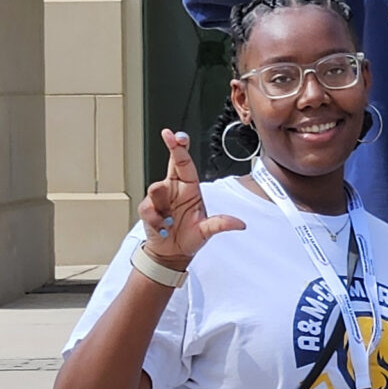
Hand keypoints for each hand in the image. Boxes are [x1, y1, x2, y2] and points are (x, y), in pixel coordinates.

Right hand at [139, 129, 244, 267]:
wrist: (171, 253)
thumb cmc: (189, 238)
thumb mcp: (206, 231)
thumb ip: (220, 224)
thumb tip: (240, 224)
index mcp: (190, 189)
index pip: (185, 164)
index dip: (181, 148)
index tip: (177, 136)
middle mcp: (174, 189)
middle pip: (171, 164)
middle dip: (171, 148)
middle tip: (168, 135)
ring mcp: (160, 198)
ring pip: (156, 188)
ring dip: (163, 204)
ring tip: (171, 221)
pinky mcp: (147, 209)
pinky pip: (148, 208)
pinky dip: (156, 219)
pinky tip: (163, 227)